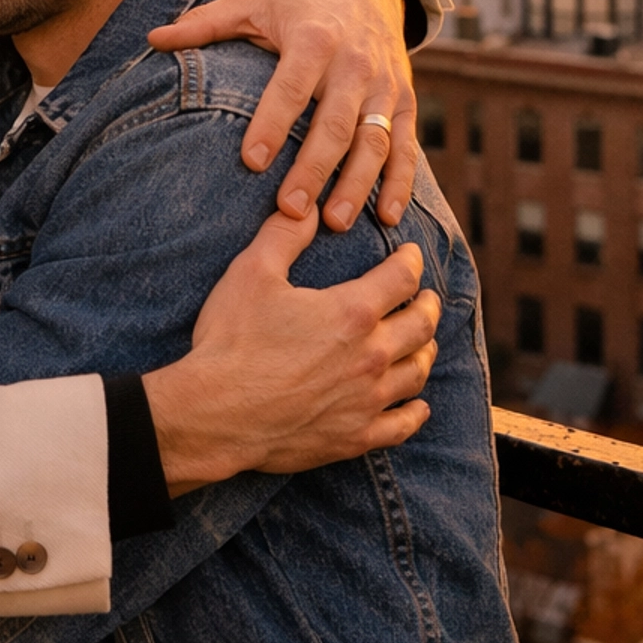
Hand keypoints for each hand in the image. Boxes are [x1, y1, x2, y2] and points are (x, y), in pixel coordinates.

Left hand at [148, 0, 416, 229]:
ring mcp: (384, 85)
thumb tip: (153, 38)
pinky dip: (400, 183)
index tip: (251, 162)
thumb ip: (205, 24)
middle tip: (289, 209)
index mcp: (313, 38)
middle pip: (335, 122)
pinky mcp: (405, 102)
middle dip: (314, 168)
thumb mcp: (251, 2)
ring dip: (358, 184)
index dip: (272, 123)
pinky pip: (405, 147)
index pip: (291, 86)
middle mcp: (354, 63)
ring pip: (374, 140)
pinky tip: (386, 218)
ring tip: (332, 222)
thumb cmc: (295, 3)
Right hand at [148, 207, 439, 491]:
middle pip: (420, 325)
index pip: (401, 278)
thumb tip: (307, 206)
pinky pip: (402, 424)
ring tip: (423, 343)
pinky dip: (415, 412)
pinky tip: (418, 405)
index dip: (410, 262)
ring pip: (416, 372)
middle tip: (426, 298)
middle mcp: (370, 355)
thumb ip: (284, 234)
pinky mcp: (355, 436)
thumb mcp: (251, 273)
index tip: (411, 255)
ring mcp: (366, 399)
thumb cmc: (232, 341)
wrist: (216, 414)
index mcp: (351, 311)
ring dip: (425, 352)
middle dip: (427, 306)